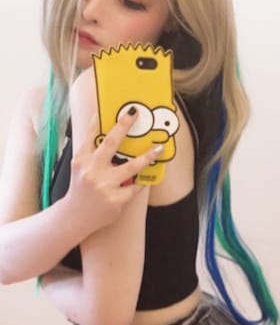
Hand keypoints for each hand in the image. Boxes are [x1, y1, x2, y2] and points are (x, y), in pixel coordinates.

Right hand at [68, 107, 162, 231]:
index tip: (113, 109)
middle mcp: (92, 170)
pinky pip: (135, 186)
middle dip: (123, 126)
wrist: (76, 215)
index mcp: (82, 159)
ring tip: (159, 148)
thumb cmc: (82, 188)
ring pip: (131, 167)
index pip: (92, 135)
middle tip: (135, 114)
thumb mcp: (81, 167)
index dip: (102, 120)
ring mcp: (104, 185)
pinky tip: (147, 177)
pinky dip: (141, 181)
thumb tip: (109, 132)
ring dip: (147, 156)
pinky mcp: (115, 199)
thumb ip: (93, 152)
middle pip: (111, 143)